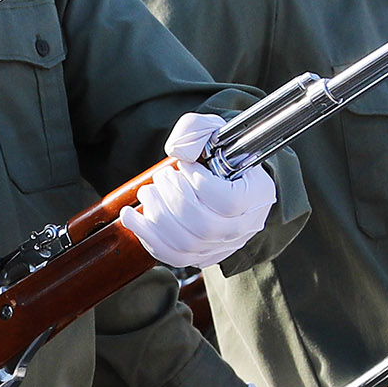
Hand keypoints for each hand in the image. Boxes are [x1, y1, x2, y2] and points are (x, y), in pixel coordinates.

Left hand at [115, 112, 276, 270]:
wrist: (225, 178)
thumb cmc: (221, 154)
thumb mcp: (214, 130)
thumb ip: (196, 130)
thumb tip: (178, 151)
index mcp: (256, 195)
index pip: (228, 200)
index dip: (199, 182)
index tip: (184, 165)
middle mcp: (244, 226)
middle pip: (203, 225)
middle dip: (172, 198)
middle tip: (161, 177)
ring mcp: (223, 245)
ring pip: (186, 244)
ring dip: (157, 216)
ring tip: (147, 192)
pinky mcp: (202, 256)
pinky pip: (173, 256)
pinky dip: (147, 237)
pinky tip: (131, 217)